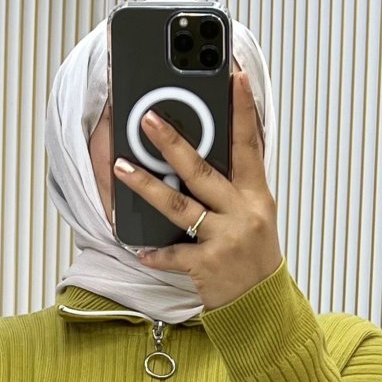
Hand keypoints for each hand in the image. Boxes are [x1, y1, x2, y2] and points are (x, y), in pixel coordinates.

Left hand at [112, 72, 282, 309]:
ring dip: (147, 186)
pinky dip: (155, 253)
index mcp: (256, 195)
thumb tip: (217, 150)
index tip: (234, 77)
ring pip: (179, 207)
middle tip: (148, 119)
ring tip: (121, 168)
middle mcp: (242, 213)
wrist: (260, 303)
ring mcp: (224, 239)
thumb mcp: (257, 214)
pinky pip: (173, 255)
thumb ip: (238, 184)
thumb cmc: (253, 255)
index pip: (250, 144)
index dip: (241, 110)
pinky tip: (138, 249)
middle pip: (202, 170)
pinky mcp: (207, 266)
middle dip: (173, 142)